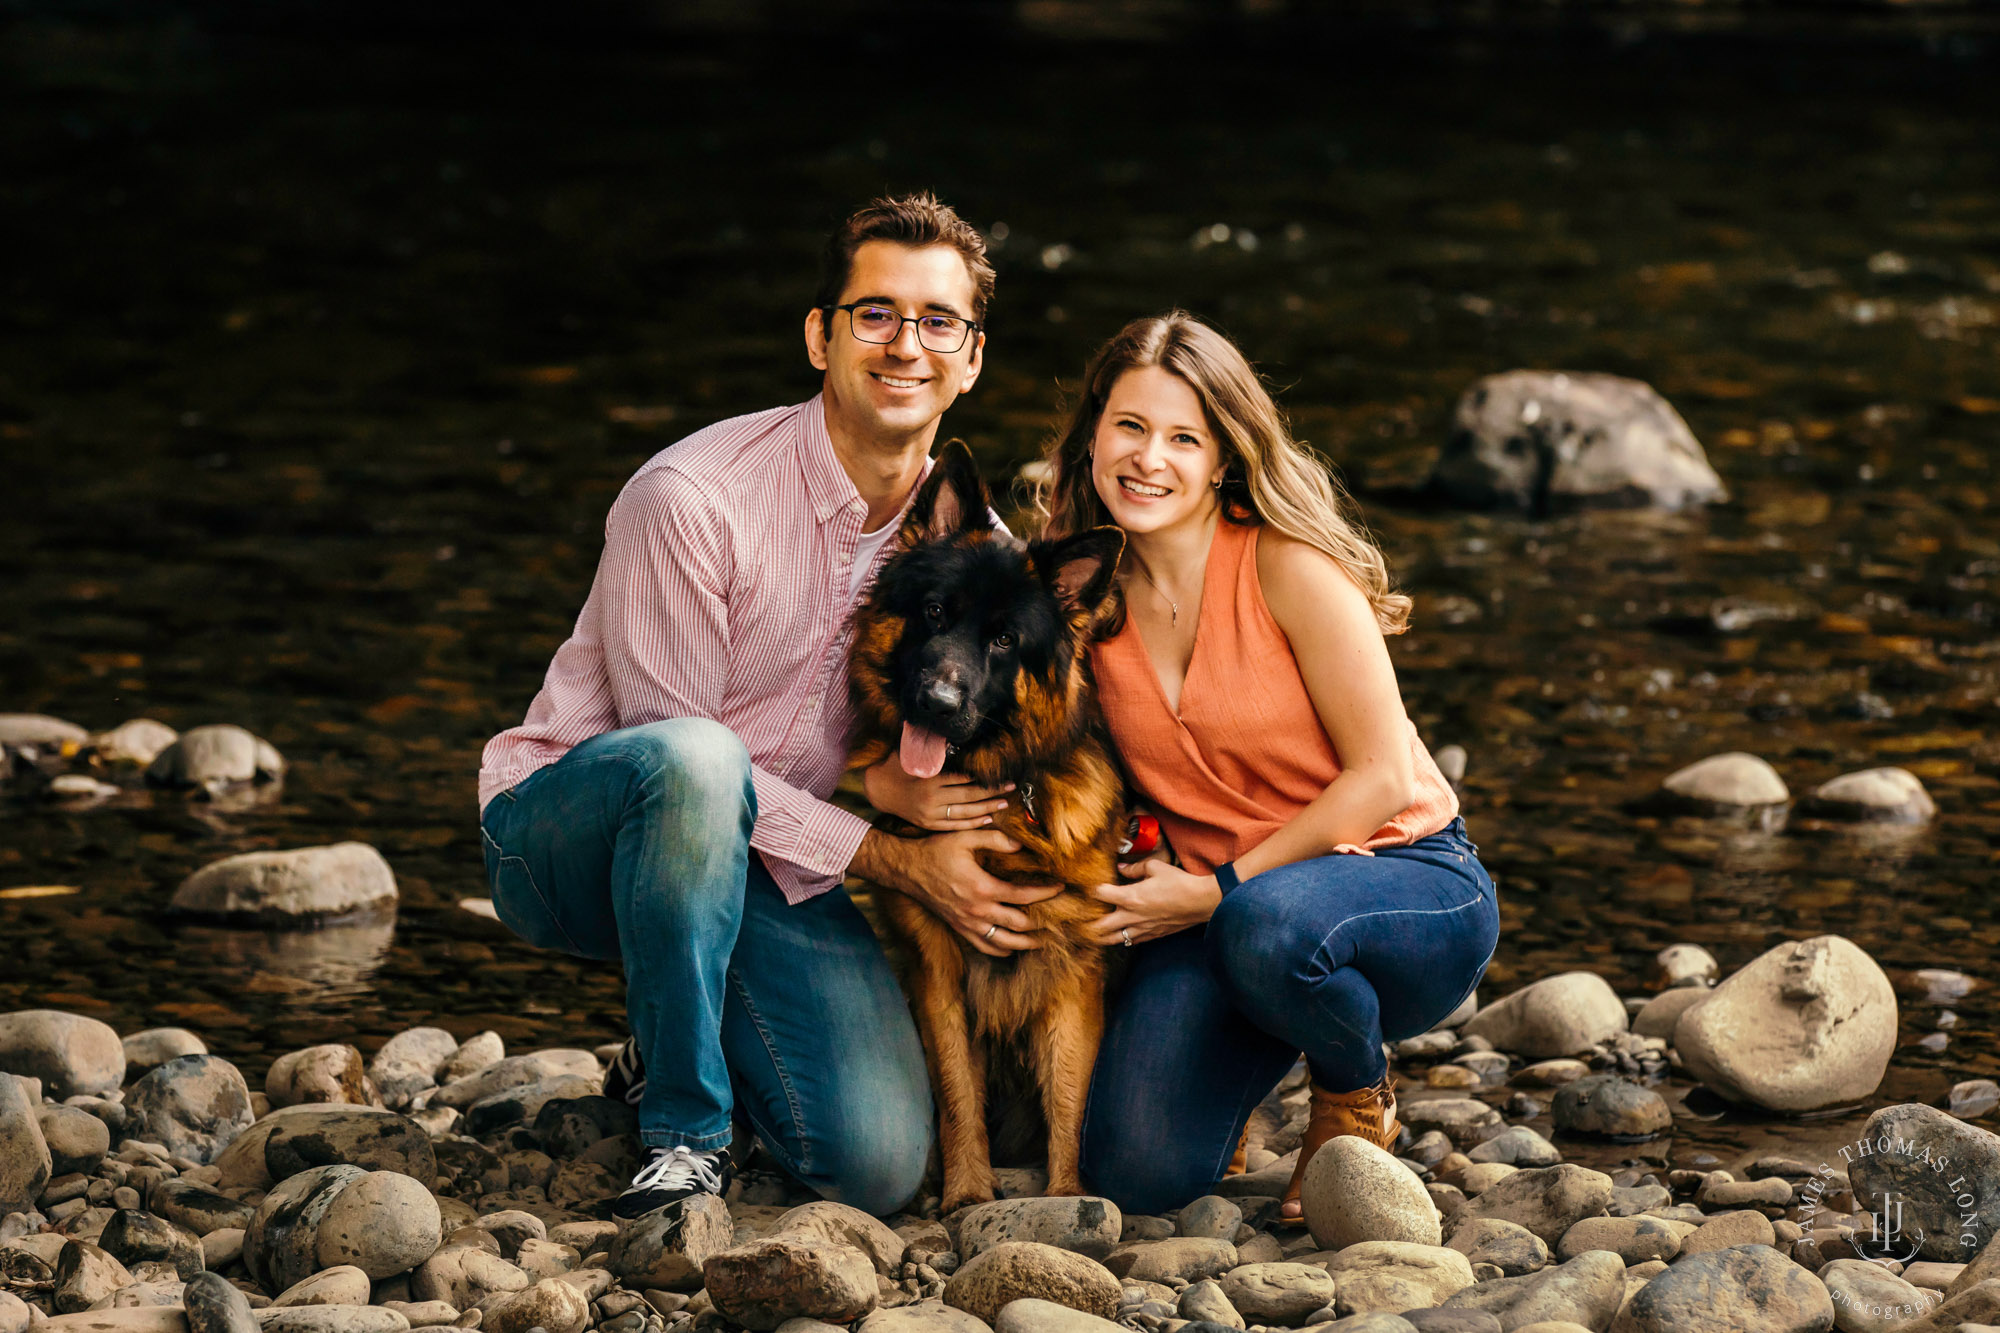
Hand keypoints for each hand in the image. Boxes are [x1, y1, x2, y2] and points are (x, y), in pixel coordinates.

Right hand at [856, 828, 1061, 956]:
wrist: (907, 870)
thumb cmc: (935, 851)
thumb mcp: (965, 837)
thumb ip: (995, 839)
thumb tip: (1021, 845)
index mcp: (983, 888)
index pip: (1024, 896)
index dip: (1046, 893)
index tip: (1061, 887)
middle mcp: (978, 911)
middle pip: (1020, 925)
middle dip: (1043, 922)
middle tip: (1060, 917)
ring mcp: (968, 924)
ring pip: (1006, 943)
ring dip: (1027, 943)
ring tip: (1045, 939)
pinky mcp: (960, 929)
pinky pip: (986, 947)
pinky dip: (1003, 950)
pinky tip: (1014, 947)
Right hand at [863, 756, 1013, 831]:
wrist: (878, 790)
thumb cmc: (896, 767)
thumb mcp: (909, 753)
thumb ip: (928, 746)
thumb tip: (943, 730)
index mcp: (930, 780)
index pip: (963, 779)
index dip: (983, 777)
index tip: (1000, 773)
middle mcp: (932, 799)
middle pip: (968, 796)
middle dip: (991, 792)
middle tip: (1010, 787)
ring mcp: (930, 814)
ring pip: (964, 813)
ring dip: (986, 808)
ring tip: (1004, 803)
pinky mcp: (929, 824)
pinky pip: (954, 825)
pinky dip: (972, 823)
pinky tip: (987, 818)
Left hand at [1087, 858, 1222, 947]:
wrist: (1200, 902)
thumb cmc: (1179, 882)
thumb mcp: (1155, 867)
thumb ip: (1134, 868)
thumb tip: (1121, 868)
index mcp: (1130, 897)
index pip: (1101, 894)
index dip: (1092, 890)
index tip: (1089, 887)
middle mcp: (1132, 915)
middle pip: (1101, 926)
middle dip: (1088, 924)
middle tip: (1081, 921)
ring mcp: (1142, 928)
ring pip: (1114, 939)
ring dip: (1102, 937)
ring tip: (1093, 934)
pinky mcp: (1152, 935)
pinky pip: (1132, 941)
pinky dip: (1123, 938)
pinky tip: (1121, 934)